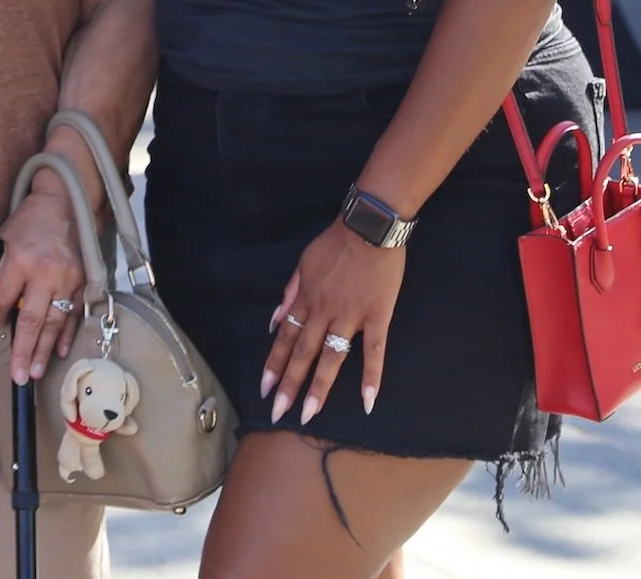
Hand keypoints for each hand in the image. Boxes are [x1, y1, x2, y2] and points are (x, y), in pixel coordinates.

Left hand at [0, 186, 86, 383]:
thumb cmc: (26, 224)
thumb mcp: (1, 240)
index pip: (4, 298)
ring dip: (45, 350)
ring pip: (54, 322)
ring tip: (36, 371)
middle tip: (19, 375)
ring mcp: (67, 279)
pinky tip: (58, 353)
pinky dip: (66, 334)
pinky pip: (73, 313)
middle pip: (31, 319)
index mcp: (19, 260)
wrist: (61, 206)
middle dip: (24, 350)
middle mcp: (44, 272)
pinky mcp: (82, 282)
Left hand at [260, 223, 404, 423]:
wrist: (368, 227)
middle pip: (302, 354)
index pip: (284, 339)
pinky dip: (372, 377)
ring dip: (319, 387)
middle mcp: (323, 312)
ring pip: (331, 357)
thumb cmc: (335, 244)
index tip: (264, 389)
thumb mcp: (302, 263)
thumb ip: (290, 293)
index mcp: (304, 300)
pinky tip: (368, 401)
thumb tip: (276, 319)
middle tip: (278, 413)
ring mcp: (350, 316)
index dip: (273, 365)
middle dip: (289, 385)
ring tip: (310, 414)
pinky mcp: (377, 316)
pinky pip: (374, 351)